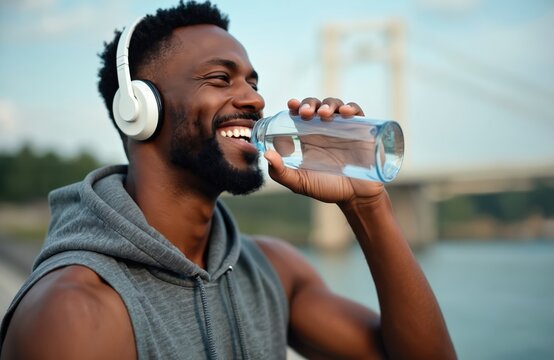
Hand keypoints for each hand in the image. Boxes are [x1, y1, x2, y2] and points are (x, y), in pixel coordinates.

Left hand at [264, 97, 385, 204]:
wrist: (355, 198)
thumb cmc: (327, 189)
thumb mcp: (299, 182)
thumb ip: (280, 172)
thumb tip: (266, 154)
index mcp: (308, 137)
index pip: (299, 115)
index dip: (295, 106)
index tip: (290, 105)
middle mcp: (325, 129)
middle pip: (316, 105)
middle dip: (309, 103)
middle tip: (305, 112)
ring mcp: (343, 128)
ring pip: (334, 105)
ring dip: (327, 104)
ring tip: (323, 114)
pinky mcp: (361, 131)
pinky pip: (356, 112)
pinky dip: (350, 108)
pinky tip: (344, 113)